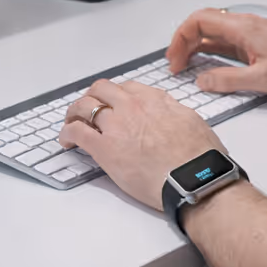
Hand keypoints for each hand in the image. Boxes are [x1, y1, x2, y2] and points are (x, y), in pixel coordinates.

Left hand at [58, 78, 224, 210]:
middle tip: (88, 108)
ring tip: (70, 122)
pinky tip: (66, 141)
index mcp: (154, 100)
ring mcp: (116, 125)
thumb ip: (175, 112)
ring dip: (74, 112)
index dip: (115, 95)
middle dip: (92, 97)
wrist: (194, 178)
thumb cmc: (200, 157)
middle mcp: (132, 106)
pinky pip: (77, 132)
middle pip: (101, 90)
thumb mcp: (192, 122)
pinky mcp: (104, 148)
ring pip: (84, 106)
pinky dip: (67, 133)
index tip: (113, 103)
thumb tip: (169, 111)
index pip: (126, 88)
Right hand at [166, 9, 266, 98]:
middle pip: (202, 24)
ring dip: (195, 46)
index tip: (174, 59)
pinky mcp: (253, 42)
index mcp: (243, 28)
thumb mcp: (262, 79)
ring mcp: (248, 33)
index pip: (199, 22)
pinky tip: (205, 63)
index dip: (180, 39)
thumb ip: (228, 80)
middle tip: (175, 64)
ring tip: (184, 65)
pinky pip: (224, 41)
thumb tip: (202, 80)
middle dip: (183, 41)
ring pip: (212, 32)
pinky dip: (209, 50)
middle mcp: (244, 25)